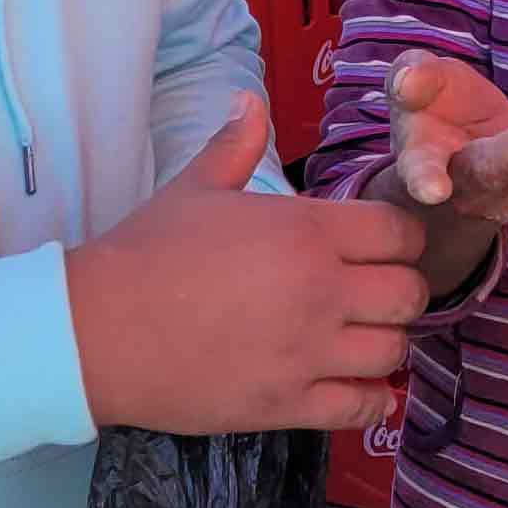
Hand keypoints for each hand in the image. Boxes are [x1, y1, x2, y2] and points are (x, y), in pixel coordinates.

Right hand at [66, 94, 429, 432]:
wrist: (96, 331)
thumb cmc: (146, 253)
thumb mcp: (195, 188)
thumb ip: (236, 144)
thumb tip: (249, 99)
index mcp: (306, 232)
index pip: (400, 231)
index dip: (398, 238)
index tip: (378, 247)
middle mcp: (320, 291)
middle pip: (410, 293)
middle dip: (400, 292)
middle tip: (372, 295)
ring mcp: (307, 353)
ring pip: (395, 351)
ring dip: (385, 343)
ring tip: (360, 339)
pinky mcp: (288, 404)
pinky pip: (362, 407)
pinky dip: (367, 399)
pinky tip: (350, 385)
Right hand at [384, 54, 507, 232]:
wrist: (454, 144)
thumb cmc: (428, 111)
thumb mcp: (411, 85)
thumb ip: (411, 78)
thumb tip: (409, 80)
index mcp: (421, 163)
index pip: (421, 174)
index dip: (426, 182)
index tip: (434, 190)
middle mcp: (463, 189)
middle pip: (499, 171)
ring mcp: (503, 198)